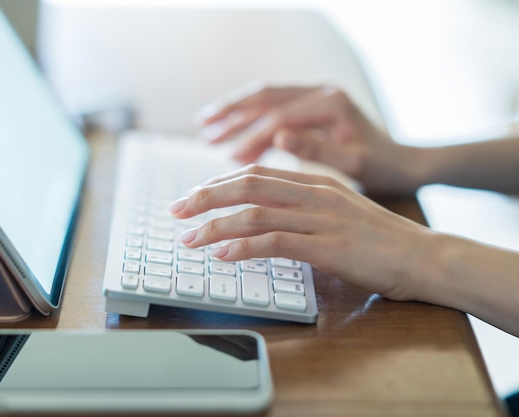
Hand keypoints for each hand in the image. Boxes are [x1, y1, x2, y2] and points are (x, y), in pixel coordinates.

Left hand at [168, 165, 433, 301]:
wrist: (424, 257)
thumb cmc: (379, 240)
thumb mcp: (336, 213)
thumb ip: (301, 210)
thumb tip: (263, 221)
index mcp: (314, 181)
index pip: (255, 174)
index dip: (218, 183)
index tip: (193, 196)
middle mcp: (314, 193)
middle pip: (247, 184)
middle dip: (205, 197)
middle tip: (176, 210)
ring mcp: (320, 217)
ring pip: (254, 213)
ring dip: (215, 225)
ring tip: (189, 239)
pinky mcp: (327, 246)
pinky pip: (274, 242)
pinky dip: (242, 248)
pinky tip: (222, 255)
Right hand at [198, 84, 423, 193]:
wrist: (405, 163)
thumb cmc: (384, 167)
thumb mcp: (356, 164)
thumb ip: (316, 149)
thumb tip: (277, 136)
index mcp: (332, 104)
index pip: (280, 116)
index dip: (250, 135)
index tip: (226, 155)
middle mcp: (322, 92)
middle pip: (267, 97)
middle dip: (233, 112)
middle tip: (204, 129)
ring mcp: (316, 97)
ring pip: (267, 100)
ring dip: (238, 114)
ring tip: (209, 131)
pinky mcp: (312, 109)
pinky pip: (275, 111)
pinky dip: (253, 124)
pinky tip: (237, 141)